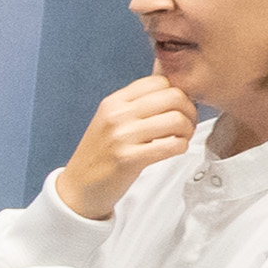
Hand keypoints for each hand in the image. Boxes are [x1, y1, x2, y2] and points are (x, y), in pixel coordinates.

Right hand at [51, 74, 194, 220]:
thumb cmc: (100, 154)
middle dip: (189, 111)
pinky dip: (181, 147)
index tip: (177, 109)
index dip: (177, 93)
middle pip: (174, 96)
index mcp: (114, 101)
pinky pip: (173, 145)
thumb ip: (136, 104)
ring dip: (187, 131)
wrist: (78, 187)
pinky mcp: (129, 158)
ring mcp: (122, 136)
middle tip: (185, 125)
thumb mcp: (110, 120)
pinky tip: (173, 150)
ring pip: (177, 120)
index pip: (160, 81)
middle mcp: (117, 114)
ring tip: (180, 138)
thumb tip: (172, 88)